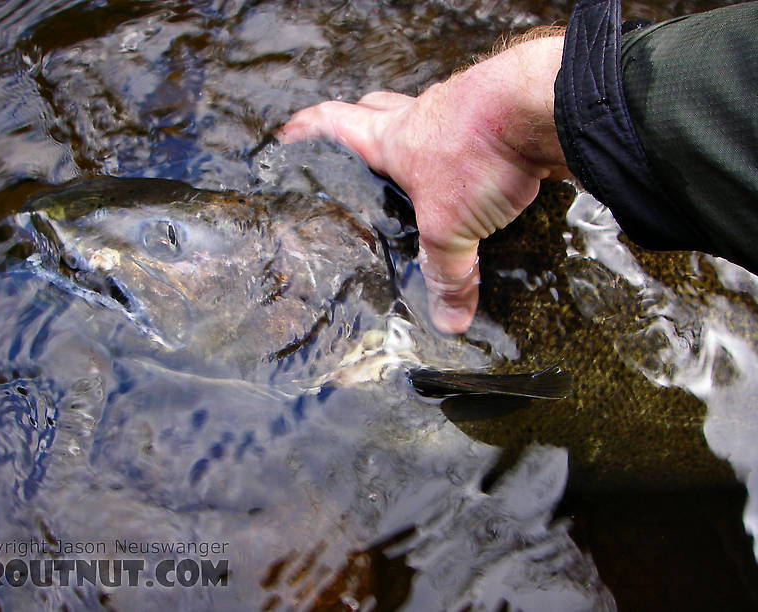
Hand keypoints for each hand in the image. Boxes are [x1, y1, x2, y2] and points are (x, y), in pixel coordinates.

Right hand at [279, 34, 569, 332]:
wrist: (543, 107)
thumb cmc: (478, 151)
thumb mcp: (451, 228)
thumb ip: (448, 275)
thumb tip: (448, 321)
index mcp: (392, 140)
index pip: (335, 124)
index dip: (308, 130)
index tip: (288, 134)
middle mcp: (422, 120)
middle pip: (377, 109)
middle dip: (361, 121)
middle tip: (354, 142)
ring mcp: (461, 112)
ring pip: (426, 119)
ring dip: (418, 137)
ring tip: (416, 168)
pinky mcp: (499, 118)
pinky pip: (472, 133)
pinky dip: (465, 151)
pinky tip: (475, 176)